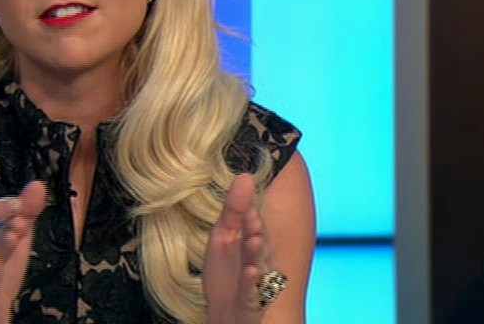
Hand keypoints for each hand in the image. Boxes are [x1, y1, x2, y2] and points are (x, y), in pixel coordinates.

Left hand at [204, 173, 277, 323]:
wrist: (226, 314)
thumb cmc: (227, 273)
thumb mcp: (224, 238)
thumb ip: (234, 210)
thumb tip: (245, 175)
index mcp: (252, 243)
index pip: (253, 225)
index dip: (249, 212)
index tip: (246, 193)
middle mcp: (258, 261)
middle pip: (258, 244)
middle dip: (256, 231)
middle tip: (252, 218)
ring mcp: (255, 284)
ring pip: (258, 267)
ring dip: (256, 254)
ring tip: (254, 240)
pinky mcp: (251, 304)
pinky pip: (253, 295)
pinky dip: (252, 284)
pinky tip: (250, 272)